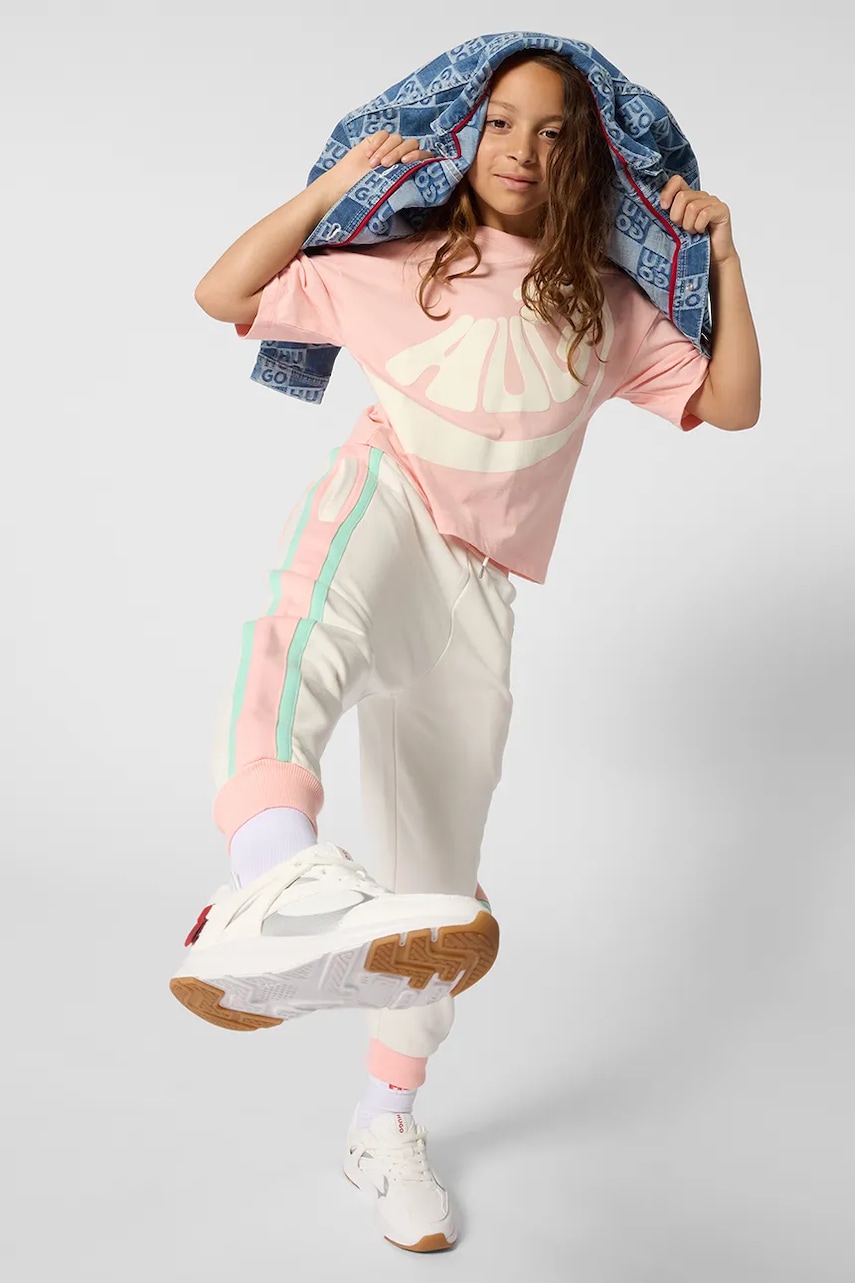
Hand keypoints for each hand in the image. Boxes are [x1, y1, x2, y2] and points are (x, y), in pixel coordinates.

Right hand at [319, 129, 434, 202]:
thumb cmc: (367, 193)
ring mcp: (389, 148)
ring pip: (397, 138)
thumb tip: (422, 175)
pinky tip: (368, 156)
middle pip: (411, 144)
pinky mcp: (377, 141)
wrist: (345, 187)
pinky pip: (383, 134)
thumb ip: (407, 179)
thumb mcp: (391, 189)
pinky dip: (377, 143)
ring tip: (374, 165)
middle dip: (398, 152)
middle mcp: (401, 158)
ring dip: (385, 150)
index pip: (424, 156)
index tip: (406, 162)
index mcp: (410, 170)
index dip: (418, 156)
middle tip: (386, 165)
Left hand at [659, 175, 736, 263]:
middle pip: (682, 196)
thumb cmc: (693, 243)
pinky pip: (704, 214)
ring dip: (688, 224)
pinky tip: (701, 232)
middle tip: (681, 227)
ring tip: (692, 232)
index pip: (677, 181)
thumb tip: (653, 207)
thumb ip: (668, 215)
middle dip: (677, 215)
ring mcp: (712, 202)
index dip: (667, 192)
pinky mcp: (722, 210)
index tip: (664, 207)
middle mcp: (701, 196)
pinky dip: (699, 226)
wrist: (713, 258)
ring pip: (692, 207)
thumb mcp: (675, 227)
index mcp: (689, 197)